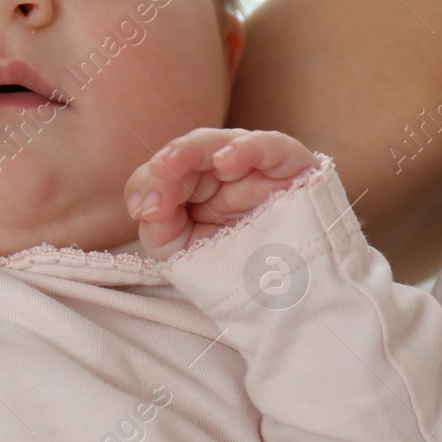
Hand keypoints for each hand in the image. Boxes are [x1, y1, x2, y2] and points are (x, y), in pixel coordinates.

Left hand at [125, 128, 318, 260]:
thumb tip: (147, 205)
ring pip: (219, 142)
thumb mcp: (187, 254)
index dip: (148, 184)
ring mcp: (257, 167)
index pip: (164, 175)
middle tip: (153, 186)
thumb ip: (160, 228)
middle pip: (187, 154)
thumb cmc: (241, 273)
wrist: (299, 298)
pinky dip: (246, 149)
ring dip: (189, 151)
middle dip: (165, 168)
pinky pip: (270, 146)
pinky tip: (225, 159)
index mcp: (197, 189)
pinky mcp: (293, 165)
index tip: (142, 210)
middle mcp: (225, 172)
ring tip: (168, 165)